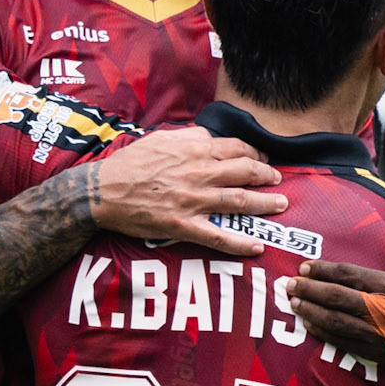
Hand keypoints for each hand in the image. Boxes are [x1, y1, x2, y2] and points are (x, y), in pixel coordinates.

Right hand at [91, 127, 288, 257]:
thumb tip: (208, 137)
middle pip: (245, 171)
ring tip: (281, 206)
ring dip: (265, 204)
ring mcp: (193, 200)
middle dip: (267, 175)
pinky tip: (257, 247)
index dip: (254, 152)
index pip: (235, 147)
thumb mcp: (160, 139)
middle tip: (278, 180)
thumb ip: (188, 138)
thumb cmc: (129, 164)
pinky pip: (218, 236)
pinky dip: (240, 244)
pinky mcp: (183, 225)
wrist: (103, 191)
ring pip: (239, 202)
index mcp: (194, 149)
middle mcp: (199, 173)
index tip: (262, 157)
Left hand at [286, 259, 384, 358]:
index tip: (305, 267)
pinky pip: (343, 342)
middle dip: (310, 290)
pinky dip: (323, 333)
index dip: (324, 271)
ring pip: (336, 322)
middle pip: (338, 299)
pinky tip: (309, 323)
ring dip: (311, 311)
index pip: (351, 276)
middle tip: (288, 283)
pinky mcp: (376, 353)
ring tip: (293, 302)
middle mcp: (384, 311)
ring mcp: (378, 335)